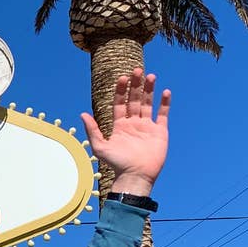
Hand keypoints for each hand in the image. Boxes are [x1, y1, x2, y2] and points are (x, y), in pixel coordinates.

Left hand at [79, 68, 170, 195]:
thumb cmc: (116, 164)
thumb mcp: (100, 147)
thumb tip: (82, 113)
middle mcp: (133, 124)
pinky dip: (164, 103)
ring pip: (148, 103)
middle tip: (137, 70)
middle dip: (135, 85)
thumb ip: (92, 130)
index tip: (122, 78)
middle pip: (134, 100)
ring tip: (150, 76)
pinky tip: (165, 92)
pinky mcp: (160, 131)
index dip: (120, 91)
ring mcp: (147, 127)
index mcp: (119, 125)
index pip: (119, 103)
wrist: (135, 176)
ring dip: (149, 90)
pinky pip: (163, 114)